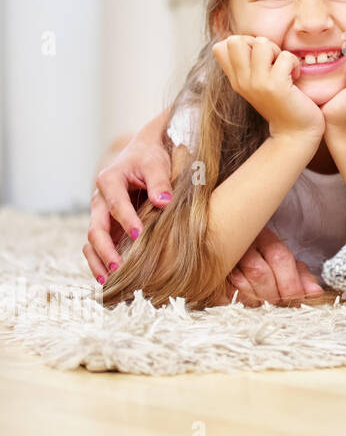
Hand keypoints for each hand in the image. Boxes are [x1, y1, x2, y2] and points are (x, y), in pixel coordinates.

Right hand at [85, 122, 172, 282]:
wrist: (143, 154)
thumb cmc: (150, 158)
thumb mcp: (156, 164)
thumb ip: (160, 182)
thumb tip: (164, 203)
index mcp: (109, 181)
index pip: (116, 204)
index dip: (126, 220)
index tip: (138, 235)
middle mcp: (99, 200)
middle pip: (96, 227)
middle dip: (105, 249)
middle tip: (118, 267)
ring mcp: (100, 214)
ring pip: (91, 241)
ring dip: (98, 261)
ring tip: (107, 280)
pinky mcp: (106, 225)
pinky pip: (97, 245)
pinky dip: (100, 261)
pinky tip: (108, 278)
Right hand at [212, 35, 323, 141]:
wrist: (295, 133)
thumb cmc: (282, 105)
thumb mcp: (257, 84)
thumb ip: (248, 65)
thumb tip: (241, 39)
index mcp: (236, 80)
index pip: (220, 46)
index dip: (244, 42)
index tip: (260, 58)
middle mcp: (242, 81)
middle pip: (236, 40)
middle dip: (259, 42)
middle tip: (273, 60)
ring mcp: (257, 83)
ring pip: (261, 43)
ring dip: (278, 51)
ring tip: (284, 67)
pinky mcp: (276, 86)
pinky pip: (285, 56)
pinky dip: (294, 63)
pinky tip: (295, 76)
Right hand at [223, 226, 324, 306]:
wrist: (223, 248)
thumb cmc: (259, 260)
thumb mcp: (281, 262)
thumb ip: (299, 275)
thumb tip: (315, 293)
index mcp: (262, 236)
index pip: (279, 257)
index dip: (291, 281)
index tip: (299, 297)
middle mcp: (240, 246)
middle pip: (260, 274)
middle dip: (275, 294)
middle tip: (283, 304)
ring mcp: (222, 262)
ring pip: (243, 286)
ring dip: (259, 301)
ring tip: (267, 304)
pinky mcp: (210, 280)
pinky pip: (225, 298)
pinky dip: (241, 305)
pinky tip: (249, 303)